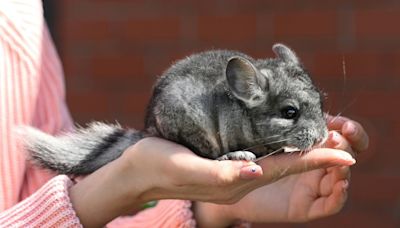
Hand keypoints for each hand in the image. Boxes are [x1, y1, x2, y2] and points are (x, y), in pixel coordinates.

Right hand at [69, 136, 354, 226]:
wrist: (137, 171)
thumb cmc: (157, 166)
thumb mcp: (185, 168)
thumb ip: (220, 173)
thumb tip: (256, 171)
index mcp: (234, 180)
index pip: (284, 169)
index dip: (315, 160)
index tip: (346, 154)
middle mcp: (239, 176)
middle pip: (287, 166)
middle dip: (317, 154)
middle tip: (342, 136)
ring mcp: (232, 170)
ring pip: (277, 160)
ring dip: (303, 149)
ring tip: (324, 134)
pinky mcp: (224, 160)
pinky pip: (260, 153)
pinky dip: (280, 144)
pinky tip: (285, 133)